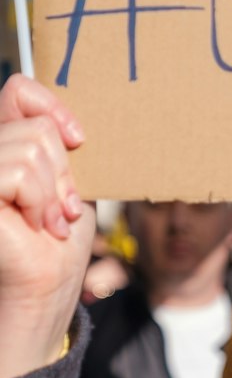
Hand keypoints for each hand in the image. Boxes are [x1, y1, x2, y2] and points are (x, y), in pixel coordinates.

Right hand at [0, 75, 93, 377]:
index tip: (78, 140)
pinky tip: (36, 227)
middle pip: (36, 127)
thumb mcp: (65, 180)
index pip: (19, 89)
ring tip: (46, 222)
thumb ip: (55, 142)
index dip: (53, 108)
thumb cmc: (56, 240)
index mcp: (2, 141)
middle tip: (59, 209)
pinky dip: (38, 201)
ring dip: (52, 193)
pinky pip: (17, 172)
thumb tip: (64, 120)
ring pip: (30, 148)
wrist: (45, 288)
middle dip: (62, 172)